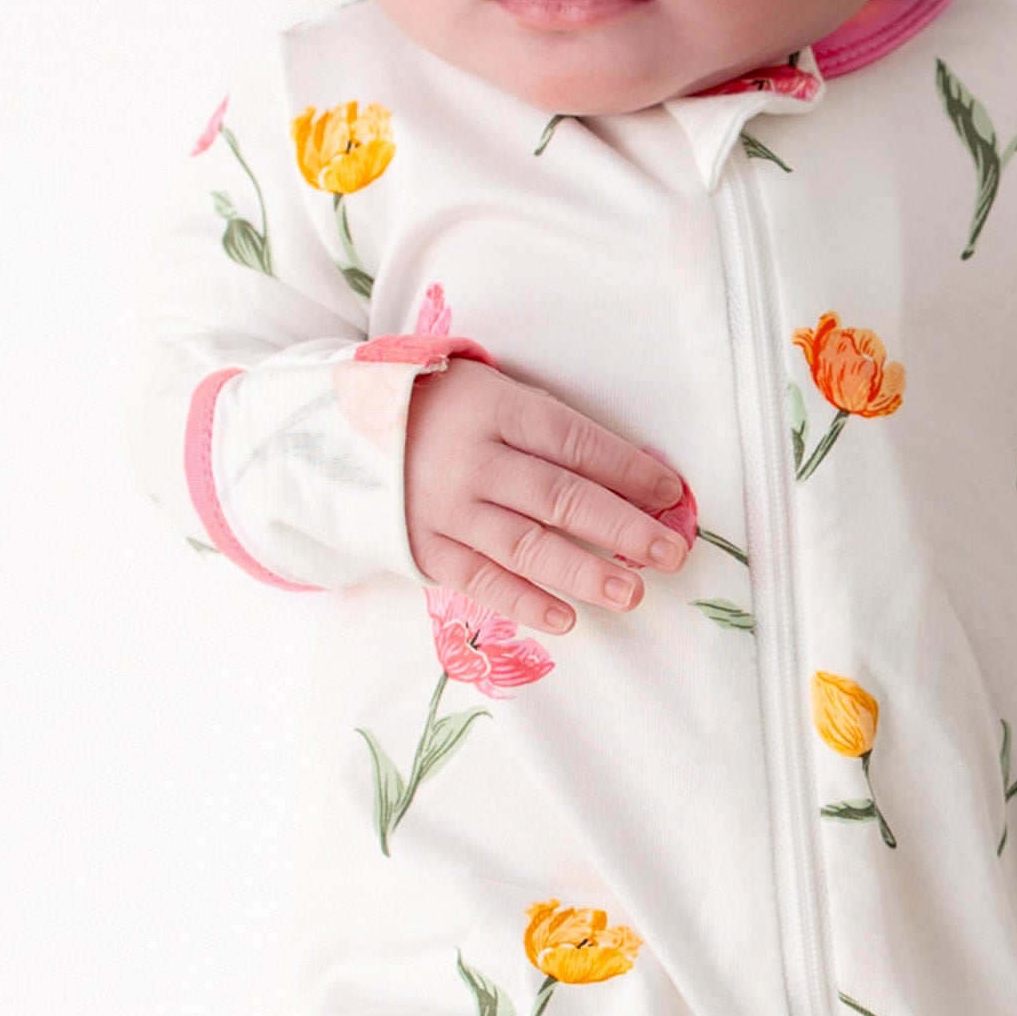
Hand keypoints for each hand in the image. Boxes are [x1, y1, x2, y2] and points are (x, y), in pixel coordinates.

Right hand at [404, 359, 690, 634]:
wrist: (345, 433)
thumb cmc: (448, 412)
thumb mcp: (496, 396)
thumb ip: (553, 432)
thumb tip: (636, 476)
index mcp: (496, 410)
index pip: (575, 442)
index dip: (627, 470)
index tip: (671, 494)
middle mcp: (472, 462)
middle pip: (559, 497)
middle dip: (621, 528)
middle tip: (669, 553)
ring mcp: (446, 509)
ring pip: (525, 546)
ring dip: (583, 573)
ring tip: (631, 594)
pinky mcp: (425, 548)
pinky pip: (481, 581)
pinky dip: (524, 602)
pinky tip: (566, 618)